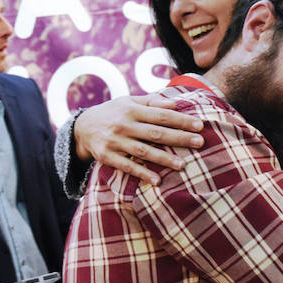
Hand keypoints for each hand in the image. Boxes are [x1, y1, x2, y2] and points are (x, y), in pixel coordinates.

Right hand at [73, 94, 203, 184]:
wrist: (82, 127)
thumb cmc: (113, 112)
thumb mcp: (129, 102)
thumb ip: (152, 103)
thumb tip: (176, 104)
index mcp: (132, 110)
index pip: (161, 115)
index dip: (181, 120)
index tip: (200, 125)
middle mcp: (124, 125)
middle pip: (156, 133)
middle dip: (179, 138)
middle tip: (200, 142)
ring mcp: (115, 142)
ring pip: (143, 151)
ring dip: (164, 158)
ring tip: (183, 165)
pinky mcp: (107, 157)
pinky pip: (127, 166)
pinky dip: (142, 173)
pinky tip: (157, 180)